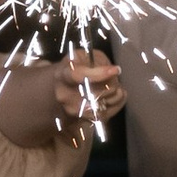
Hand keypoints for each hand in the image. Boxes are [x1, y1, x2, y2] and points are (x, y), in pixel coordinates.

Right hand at [0, 50, 117, 144]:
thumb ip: (96, 59)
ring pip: (106, 102)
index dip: (99, 73)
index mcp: (62, 76)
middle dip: (112, 81)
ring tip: (115, 84)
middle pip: (98, 91)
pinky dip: (118, 102)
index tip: (116, 69)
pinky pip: (110, 112)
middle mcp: (66, 96)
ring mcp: (75, 111)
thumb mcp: (80, 56)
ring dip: (117, 92)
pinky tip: (117, 94)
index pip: (78, 76)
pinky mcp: (85, 120)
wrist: (58, 92)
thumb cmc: (73, 69)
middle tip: (113, 75)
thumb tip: (112, 72)